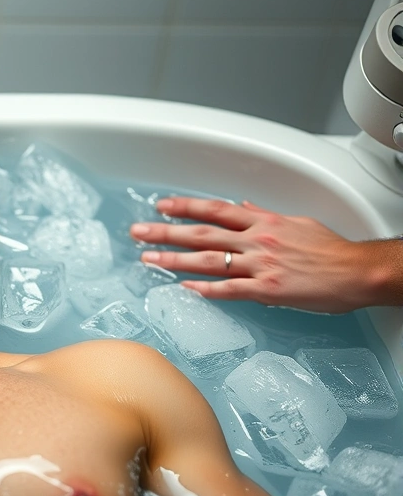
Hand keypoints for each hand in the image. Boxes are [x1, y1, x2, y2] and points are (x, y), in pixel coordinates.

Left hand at [128, 197, 381, 313]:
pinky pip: (230, 289)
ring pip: (209, 260)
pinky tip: (185, 287)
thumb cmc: (331, 250)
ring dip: (175, 260)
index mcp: (264, 222)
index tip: (161, 206)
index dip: (185, 206)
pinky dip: (206, 289)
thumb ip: (264, 216)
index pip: (215, 210)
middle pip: (202, 233)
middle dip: (166, 231)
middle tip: (138, 232)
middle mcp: (258, 240)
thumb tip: (243, 207)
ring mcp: (261, 265)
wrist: (358, 272)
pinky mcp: (268, 290)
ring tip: (149, 259)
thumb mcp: (296, 223)